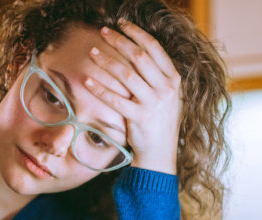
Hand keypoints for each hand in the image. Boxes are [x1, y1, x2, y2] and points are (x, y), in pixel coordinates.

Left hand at [86, 20, 181, 174]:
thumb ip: (157, 76)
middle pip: (139, 56)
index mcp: (174, 80)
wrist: (160, 153)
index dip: (136, 33)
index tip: (121, 23)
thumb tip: (137, 51)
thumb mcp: (167, 97)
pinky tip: (87, 80)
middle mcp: (166, 89)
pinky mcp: (140, 118)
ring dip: (107, 61)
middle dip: (119, 41)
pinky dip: (100, 88)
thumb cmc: (159, 123)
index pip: (154, 48)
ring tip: (93, 52)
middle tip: (103, 31)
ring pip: (126, 75)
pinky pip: (116, 99)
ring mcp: (154, 104)